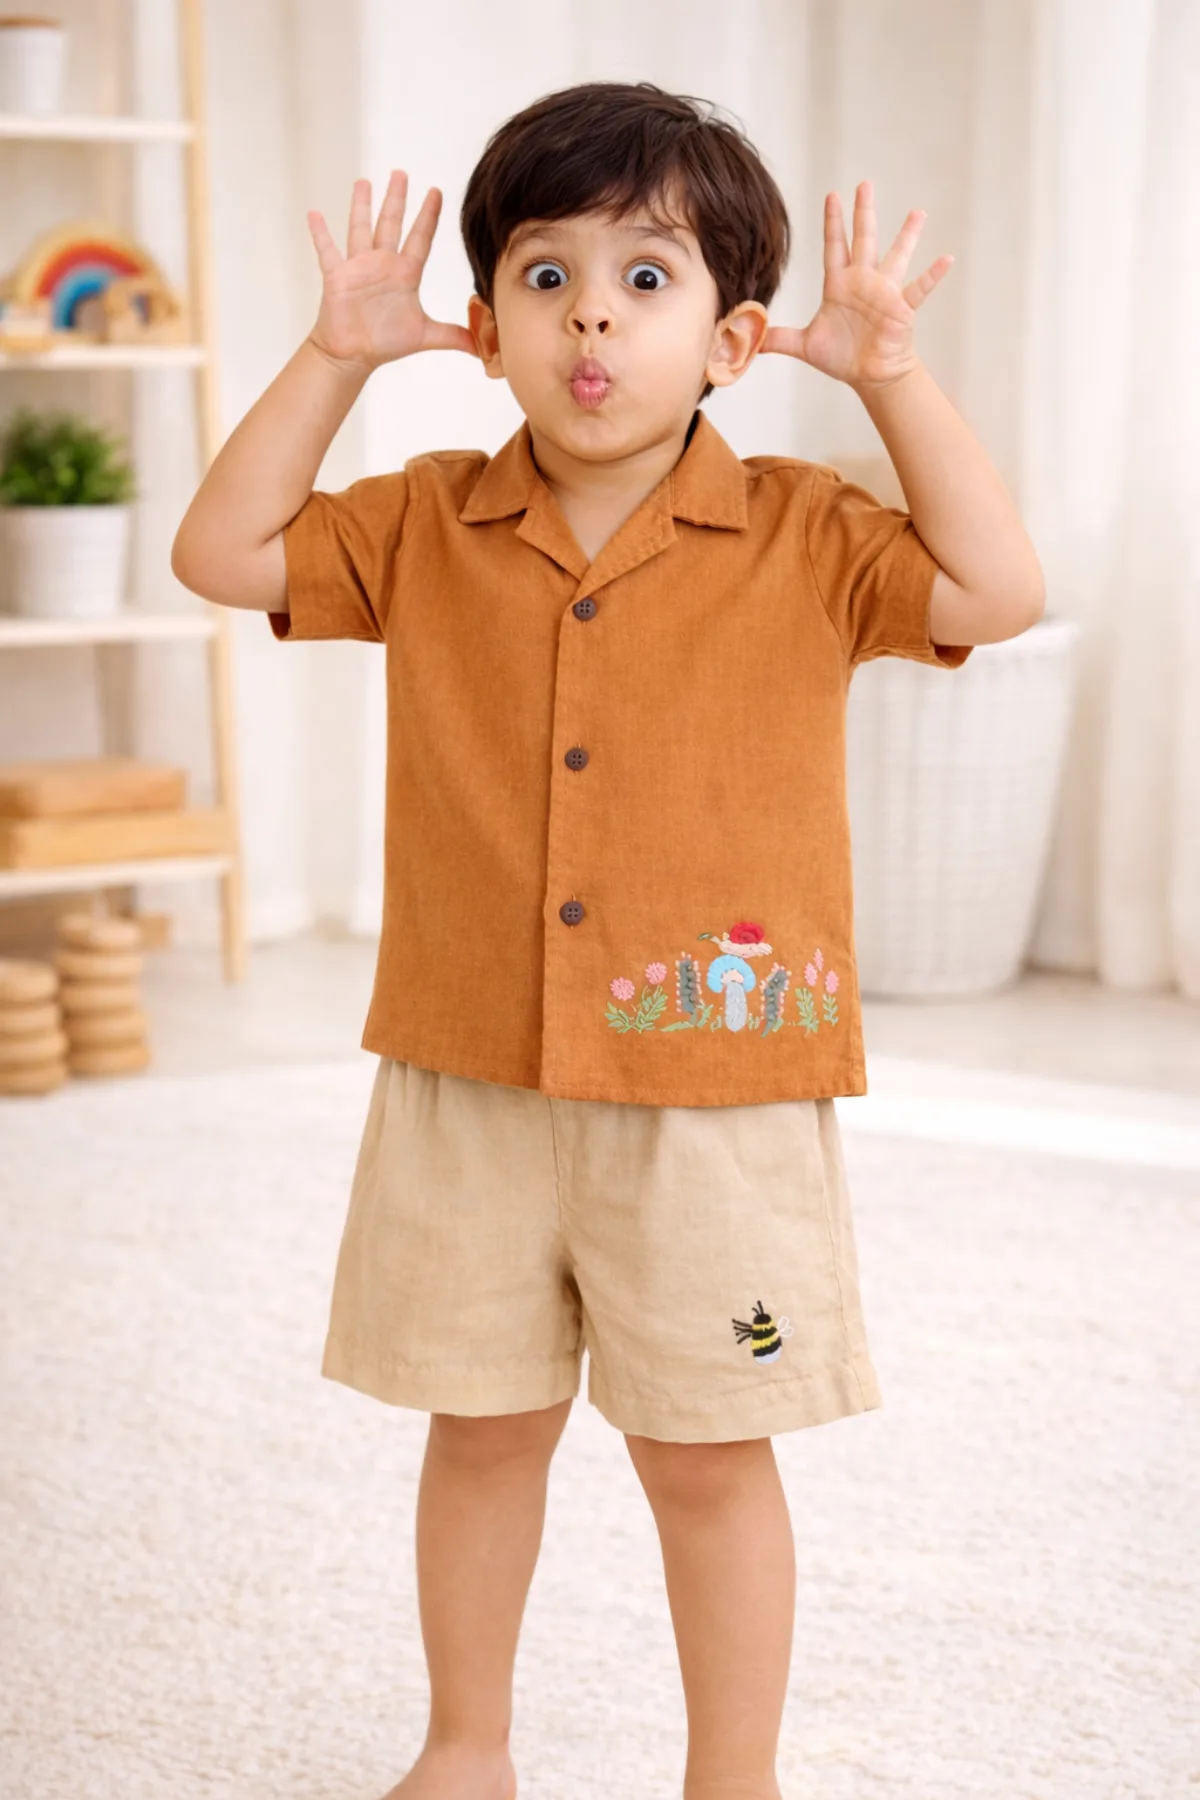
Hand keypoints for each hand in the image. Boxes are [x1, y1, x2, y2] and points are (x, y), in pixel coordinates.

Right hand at [306, 170, 477, 371]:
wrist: (353, 355)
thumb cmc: (385, 343)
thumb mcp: (425, 337)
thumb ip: (453, 336)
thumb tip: (483, 348)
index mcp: (405, 274)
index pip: (420, 238)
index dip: (429, 216)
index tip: (435, 192)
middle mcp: (383, 264)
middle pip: (391, 224)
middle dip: (397, 198)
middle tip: (401, 173)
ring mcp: (359, 267)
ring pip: (361, 228)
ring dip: (361, 206)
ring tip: (363, 181)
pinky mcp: (337, 276)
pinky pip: (327, 250)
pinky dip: (320, 233)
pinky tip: (314, 214)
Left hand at [762, 181, 951, 389]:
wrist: (870, 375)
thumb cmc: (841, 357)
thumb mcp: (804, 346)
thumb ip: (777, 338)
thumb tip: (748, 338)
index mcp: (839, 285)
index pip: (834, 247)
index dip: (833, 222)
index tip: (832, 195)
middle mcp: (863, 282)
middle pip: (864, 240)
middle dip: (864, 213)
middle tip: (866, 183)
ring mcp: (885, 293)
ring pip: (897, 256)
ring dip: (907, 236)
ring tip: (917, 212)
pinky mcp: (902, 309)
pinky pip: (920, 288)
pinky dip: (933, 275)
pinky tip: (946, 258)